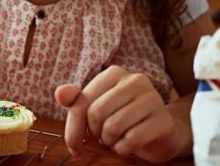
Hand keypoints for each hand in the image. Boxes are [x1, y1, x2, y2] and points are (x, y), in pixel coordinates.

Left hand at [55, 65, 177, 162]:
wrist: (162, 133)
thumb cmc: (123, 118)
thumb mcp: (95, 107)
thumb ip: (75, 101)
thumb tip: (59, 93)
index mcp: (114, 73)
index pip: (82, 101)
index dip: (73, 128)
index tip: (74, 146)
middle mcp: (135, 80)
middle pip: (96, 113)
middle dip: (94, 133)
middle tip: (102, 137)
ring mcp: (152, 98)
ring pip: (113, 127)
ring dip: (109, 141)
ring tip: (116, 139)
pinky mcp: (163, 120)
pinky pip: (131, 140)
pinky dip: (123, 149)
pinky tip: (128, 145)